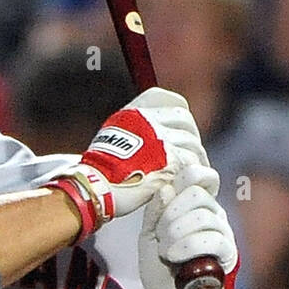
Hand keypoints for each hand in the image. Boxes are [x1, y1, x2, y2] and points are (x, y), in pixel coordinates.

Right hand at [82, 86, 208, 201]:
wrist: (95, 186)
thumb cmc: (102, 169)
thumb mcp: (114, 136)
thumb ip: (137, 128)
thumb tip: (156, 132)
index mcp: (136, 112)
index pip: (172, 101)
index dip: (180, 116)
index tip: (180, 129)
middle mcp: (149, 121)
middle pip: (185, 121)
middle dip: (190, 137)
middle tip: (187, 153)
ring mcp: (161, 139)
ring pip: (192, 143)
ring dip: (193, 156)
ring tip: (187, 169)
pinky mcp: (171, 160)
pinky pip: (192, 161)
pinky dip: (191, 170)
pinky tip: (184, 179)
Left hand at [138, 163, 238, 288]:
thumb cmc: (162, 269)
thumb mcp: (148, 237)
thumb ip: (154, 212)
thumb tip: (167, 189)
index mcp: (193, 205)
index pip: (199, 175)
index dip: (187, 176)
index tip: (169, 196)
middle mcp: (212, 214)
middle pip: (198, 194)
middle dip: (172, 215)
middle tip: (161, 236)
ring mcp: (223, 232)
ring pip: (204, 216)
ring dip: (177, 234)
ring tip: (166, 252)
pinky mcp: (229, 254)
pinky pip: (214, 240)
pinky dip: (188, 246)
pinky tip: (174, 256)